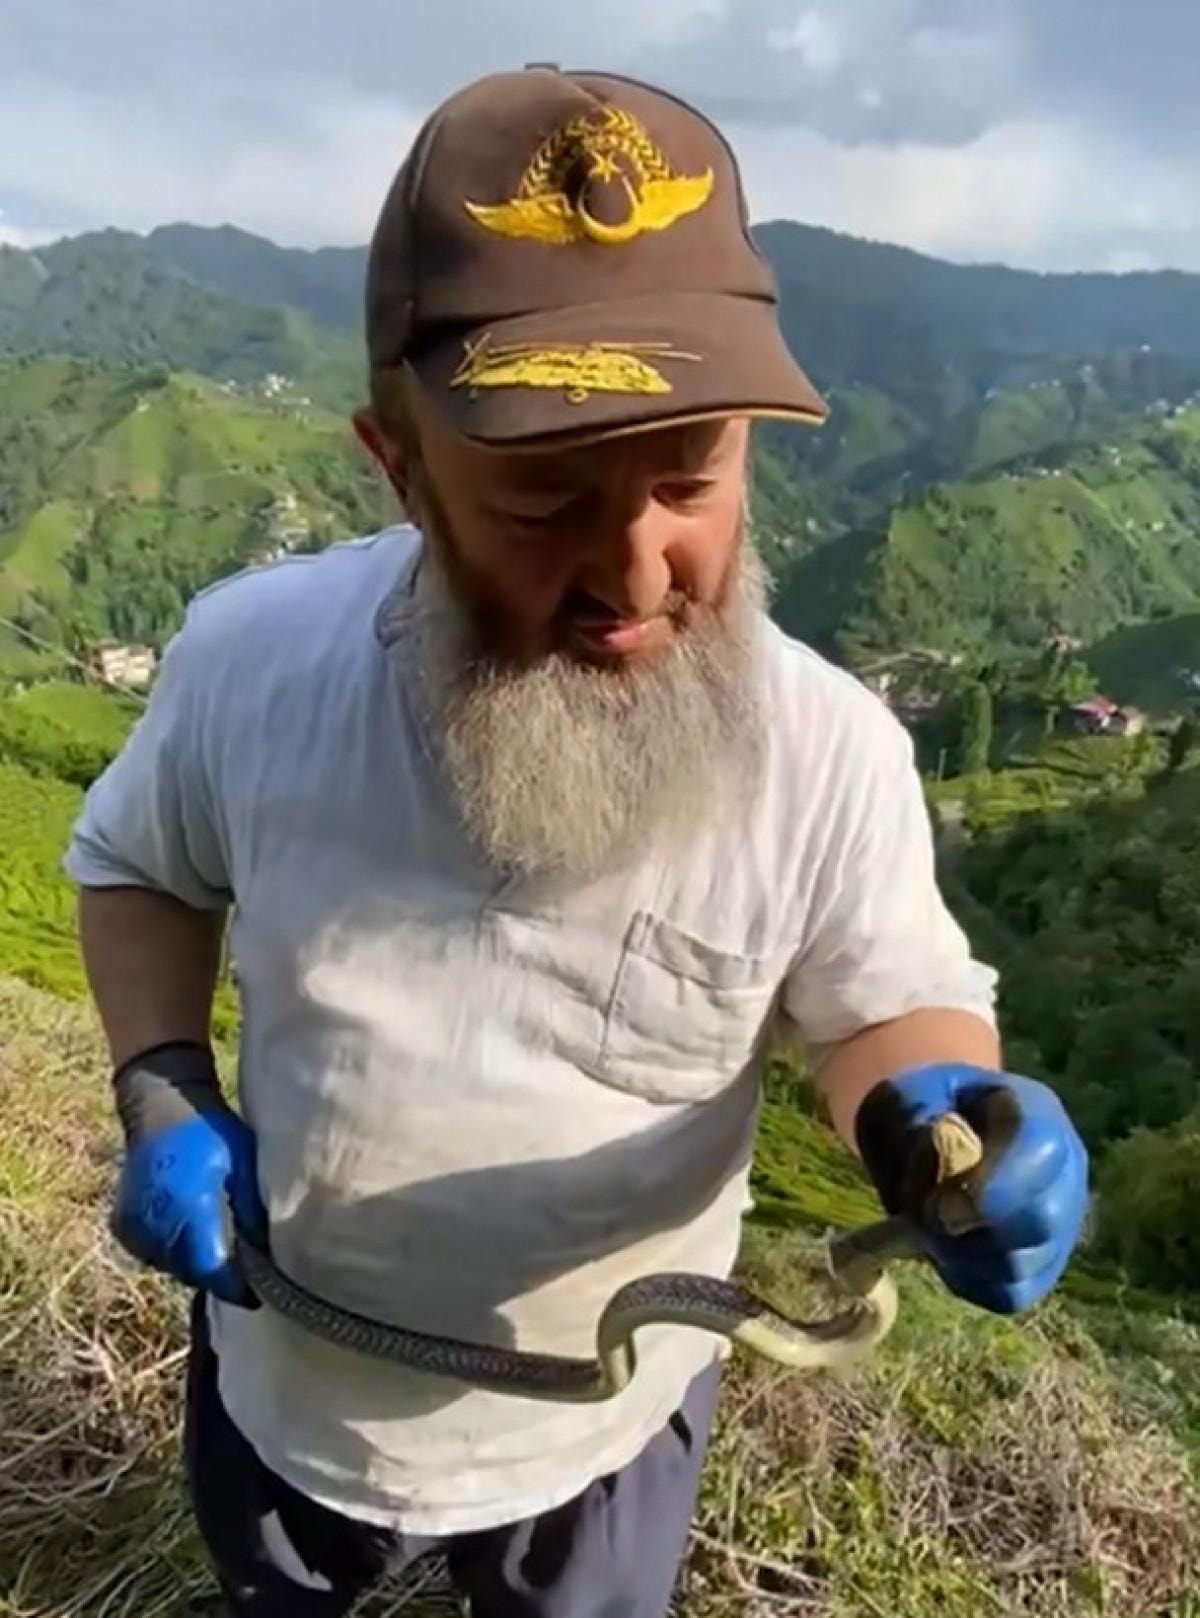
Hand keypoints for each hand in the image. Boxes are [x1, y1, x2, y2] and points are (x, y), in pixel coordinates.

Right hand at [109, 1042, 266, 1307]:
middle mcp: (154, 1224)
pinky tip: (194, 1237)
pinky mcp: (124, 1228)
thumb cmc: (210, 1130)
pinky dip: (176, 1253)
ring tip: (223, 1253)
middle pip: (194, 1272)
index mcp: (187, 1207)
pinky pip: (155, 1254)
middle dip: (221, 1276)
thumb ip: (252, 1211)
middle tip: (248, 1274)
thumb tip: (269, 1255)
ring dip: (198, 1265)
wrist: (160, 1104)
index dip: (238, 1286)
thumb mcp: (243, 1163)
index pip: (213, 1268)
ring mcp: (134, 1228)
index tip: (260, 1293)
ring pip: (174, 1267)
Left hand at [854, 1062, 1088, 1314]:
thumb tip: (945, 1172)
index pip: (1040, 1148)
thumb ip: (915, 1125)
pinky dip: (968, 1280)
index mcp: (1034, 1112)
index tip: (942, 1208)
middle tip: (921, 1215)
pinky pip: (1010, 1294)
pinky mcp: (1043, 1267)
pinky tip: (945, 1249)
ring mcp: (1062, 1222)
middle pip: (1041, 1219)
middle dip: (969, 1228)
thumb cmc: (921, 1111)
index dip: (995, 1185)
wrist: (936, 1135)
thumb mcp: (903, 1096)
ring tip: (928, 1224)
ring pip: (1021, 1265)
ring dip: (960, 1255)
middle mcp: (1065, 1170)